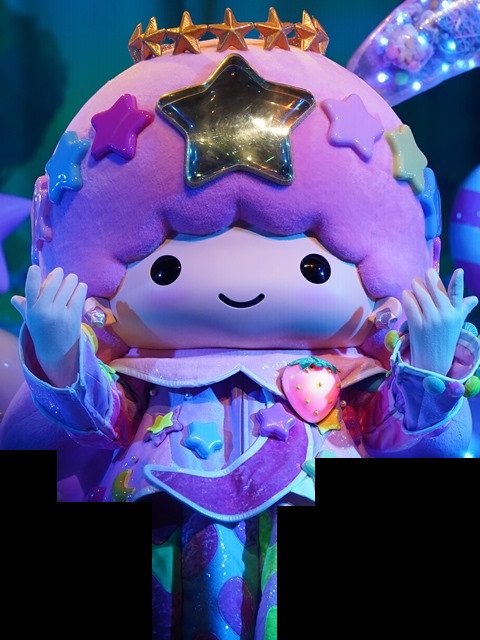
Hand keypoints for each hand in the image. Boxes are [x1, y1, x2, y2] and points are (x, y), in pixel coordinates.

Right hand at [11, 265, 87, 386]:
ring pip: (68, 286)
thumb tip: (14, 299)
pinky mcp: (74, 316)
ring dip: (71, 280)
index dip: (33, 277)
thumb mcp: (31, 319)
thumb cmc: (42, 332)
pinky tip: (80, 287)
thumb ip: (25, 307)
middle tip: (61, 273)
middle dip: (58, 275)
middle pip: (54, 283)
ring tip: (72, 279)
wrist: (57, 352)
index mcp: (32, 310)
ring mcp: (60, 313)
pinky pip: (79, 294)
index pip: (31, 289)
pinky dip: (81, 288)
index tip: (34, 267)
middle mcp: (45, 311)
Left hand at [402, 268, 477, 375]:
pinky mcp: (418, 326)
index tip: (459, 271)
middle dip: (426, 279)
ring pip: (420, 293)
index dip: (458, 282)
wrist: (433, 361)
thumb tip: (474, 298)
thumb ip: (463, 308)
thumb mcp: (457, 322)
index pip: (457, 294)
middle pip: (434, 289)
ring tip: (414, 288)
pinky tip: (406, 295)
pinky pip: (410, 304)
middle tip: (421, 279)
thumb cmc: (445, 338)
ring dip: (415, 287)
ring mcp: (432, 320)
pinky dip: (406, 297)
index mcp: (456, 313)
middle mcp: (446, 315)